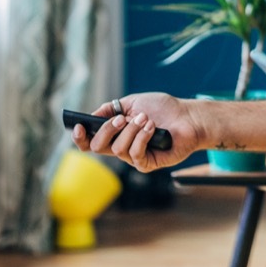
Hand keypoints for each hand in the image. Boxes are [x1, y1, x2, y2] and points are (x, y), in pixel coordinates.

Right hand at [70, 93, 202, 172]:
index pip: (90, 142)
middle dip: (108, 129)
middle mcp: (121, 146)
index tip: (77, 126)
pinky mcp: (147, 164)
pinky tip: (152, 128)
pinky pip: (135, 155)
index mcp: (115, 133)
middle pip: (98, 147)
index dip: (80, 138)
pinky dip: (142, 138)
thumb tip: (92, 116)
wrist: (188, 117)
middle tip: (122, 118)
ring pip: (118, 149)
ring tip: (146, 119)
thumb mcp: (133, 102)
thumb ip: (111, 108)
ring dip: (132, 130)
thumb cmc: (163, 109)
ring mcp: (133, 157)